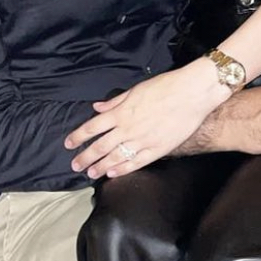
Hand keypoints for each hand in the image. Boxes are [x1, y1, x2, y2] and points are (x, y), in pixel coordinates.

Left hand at [66, 62, 226, 176]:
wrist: (192, 93)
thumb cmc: (165, 87)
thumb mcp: (135, 89)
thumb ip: (115, 101)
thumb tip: (97, 107)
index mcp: (120, 112)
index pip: (92, 127)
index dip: (78, 136)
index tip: (69, 144)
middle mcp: (127, 128)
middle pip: (100, 146)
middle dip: (85, 157)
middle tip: (75, 165)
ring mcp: (142, 141)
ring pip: (115, 157)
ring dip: (100, 166)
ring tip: (91, 173)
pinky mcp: (157, 149)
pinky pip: (136, 162)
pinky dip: (122, 169)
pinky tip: (113, 173)